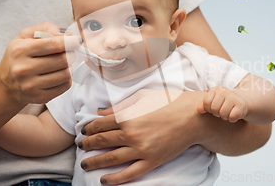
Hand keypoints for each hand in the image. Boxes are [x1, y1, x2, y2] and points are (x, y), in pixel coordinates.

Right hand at [0, 22, 80, 105]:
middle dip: (70, 54)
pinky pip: (65, 86)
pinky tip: (58, 75)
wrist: (6, 84)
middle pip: (63, 60)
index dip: (70, 42)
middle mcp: (23, 69)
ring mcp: (30, 85)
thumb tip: (69, 34)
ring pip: (66, 74)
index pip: (53, 44)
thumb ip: (47, 28)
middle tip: (67, 53)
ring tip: (62, 64)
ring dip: (69, 67)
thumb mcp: (26, 35)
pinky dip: (66, 79)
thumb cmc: (19, 56)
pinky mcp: (39, 97)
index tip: (76, 41)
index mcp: (20, 50)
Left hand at [77, 90, 206, 184]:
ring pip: (111, 158)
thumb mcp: (142, 96)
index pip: (99, 125)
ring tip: (85, 164)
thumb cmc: (169, 102)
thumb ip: (120, 105)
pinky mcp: (152, 161)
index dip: (88, 129)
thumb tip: (100, 111)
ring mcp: (141, 149)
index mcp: (127, 116)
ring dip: (94, 162)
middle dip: (87, 144)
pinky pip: (129, 173)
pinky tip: (103, 180)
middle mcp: (131, 134)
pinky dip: (114, 179)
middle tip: (81, 146)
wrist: (193, 117)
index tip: (84, 131)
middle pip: (101, 141)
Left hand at [197, 86, 247, 122]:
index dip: (208, 108)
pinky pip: (232, 117)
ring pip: (223, 114)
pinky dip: (232, 119)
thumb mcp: (213, 101)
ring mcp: (234, 98)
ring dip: (224, 117)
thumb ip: (204, 105)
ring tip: (227, 112)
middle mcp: (225, 92)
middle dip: (217, 113)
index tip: (213, 108)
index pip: (206, 102)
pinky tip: (233, 115)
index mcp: (216, 90)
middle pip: (214, 109)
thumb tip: (198, 110)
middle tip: (221, 111)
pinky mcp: (241, 106)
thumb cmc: (224, 102)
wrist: (242, 101)